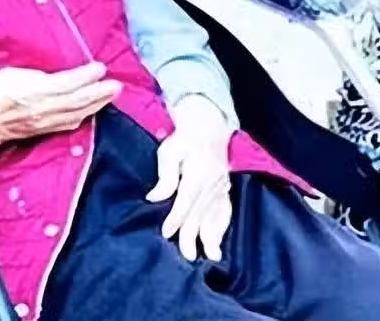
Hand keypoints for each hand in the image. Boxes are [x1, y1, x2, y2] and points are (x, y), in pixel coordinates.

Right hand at [0, 62, 120, 155]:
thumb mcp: (8, 75)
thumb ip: (35, 76)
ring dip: (96, 104)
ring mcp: (42, 122)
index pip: (67, 84)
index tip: (101, 67)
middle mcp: (42, 109)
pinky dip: (83, 116)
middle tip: (117, 84)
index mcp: (33, 92)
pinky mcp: (40, 130)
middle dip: (100, 93)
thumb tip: (58, 76)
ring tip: (111, 94)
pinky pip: (67, 123)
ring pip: (76, 113)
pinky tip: (90, 112)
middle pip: (77, 101)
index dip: (85, 77)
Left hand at [146, 95, 233, 260]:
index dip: (176, 218)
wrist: (208, 125)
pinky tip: (219, 239)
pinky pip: (225, 209)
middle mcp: (212, 182)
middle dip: (193, 235)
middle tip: (187, 255)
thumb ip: (165, 176)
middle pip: (201, 212)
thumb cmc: (184, 139)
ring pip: (215, 214)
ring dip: (213, 235)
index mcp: (197, 172)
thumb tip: (154, 197)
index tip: (167, 233)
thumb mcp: (169, 151)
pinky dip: (223, 226)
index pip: (186, 201)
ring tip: (211, 254)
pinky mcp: (225, 187)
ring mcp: (221, 185)